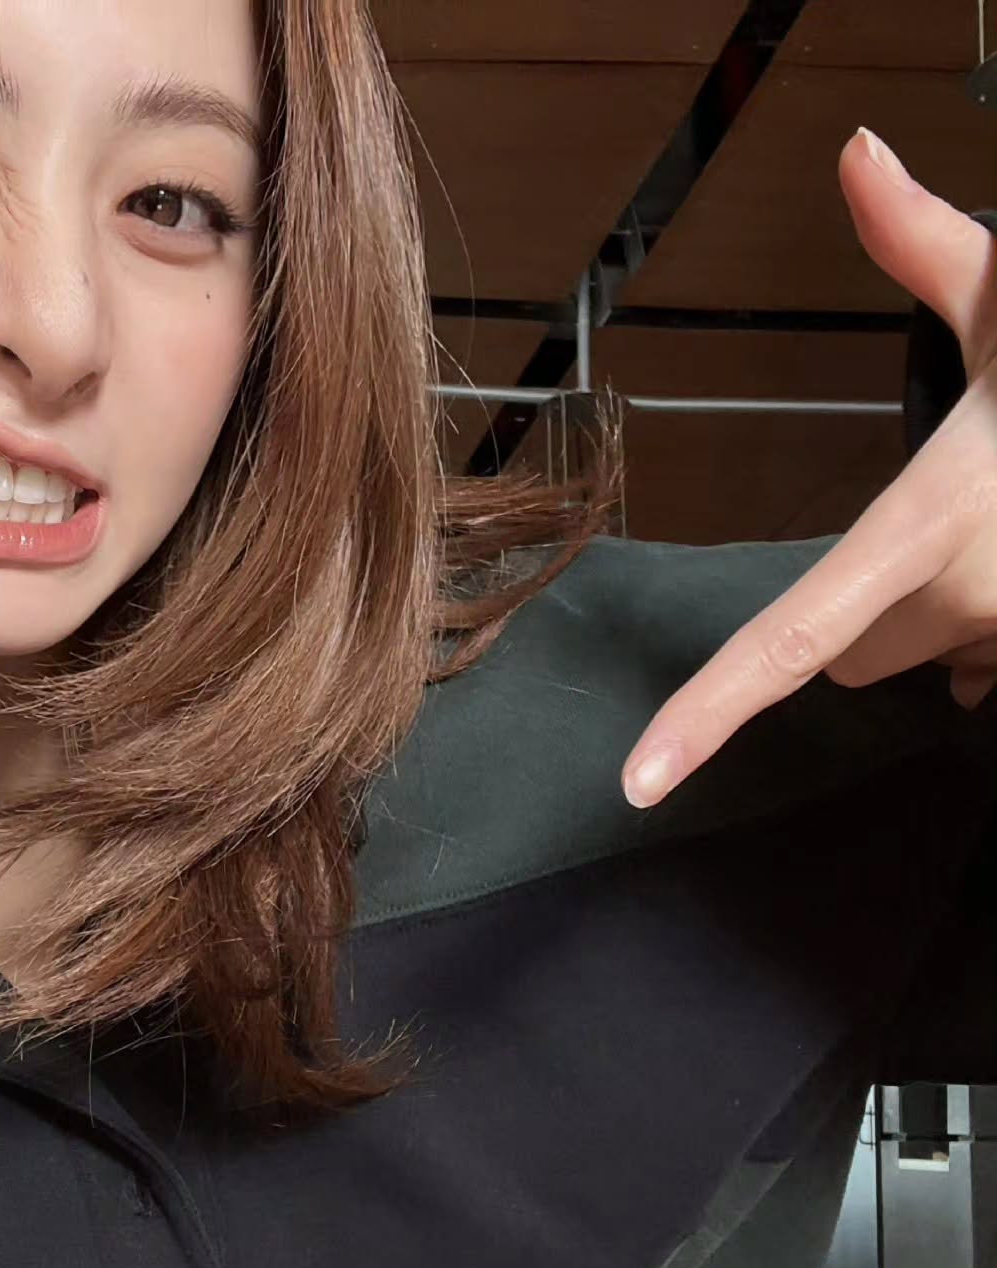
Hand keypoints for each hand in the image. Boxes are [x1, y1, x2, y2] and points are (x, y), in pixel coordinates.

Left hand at [622, 129, 996, 808]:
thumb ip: (928, 245)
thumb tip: (858, 151)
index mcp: (931, 523)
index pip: (792, 638)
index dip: (708, 713)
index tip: (640, 780)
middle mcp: (965, 601)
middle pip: (845, 654)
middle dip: (864, 606)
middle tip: (936, 513)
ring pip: (913, 657)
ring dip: (923, 616)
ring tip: (984, 531)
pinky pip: (974, 670)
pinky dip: (974, 632)